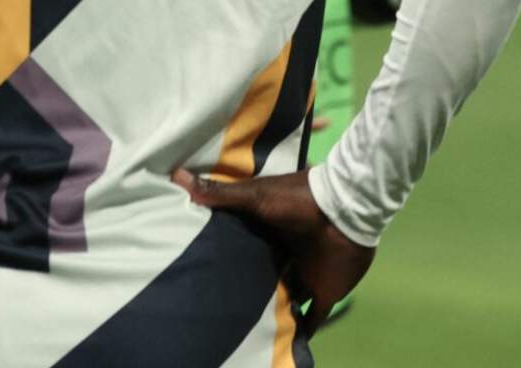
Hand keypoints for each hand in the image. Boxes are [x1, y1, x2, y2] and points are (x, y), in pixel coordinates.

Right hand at [173, 168, 374, 334]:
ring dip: (271, 311)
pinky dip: (303, 331)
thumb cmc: (298, 202)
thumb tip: (176, 176)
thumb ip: (219, 193)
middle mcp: (284, 256)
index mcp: (267, 233)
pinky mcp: (323, 292)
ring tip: (244, 327)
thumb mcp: (253, 195)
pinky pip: (311, 318)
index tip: (204, 266)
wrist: (344, 214)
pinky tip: (287, 344)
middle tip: (221, 302)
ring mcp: (304, 275)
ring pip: (284, 297)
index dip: (228, 257)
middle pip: (263, 275)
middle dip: (249, 287)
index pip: (244, 247)